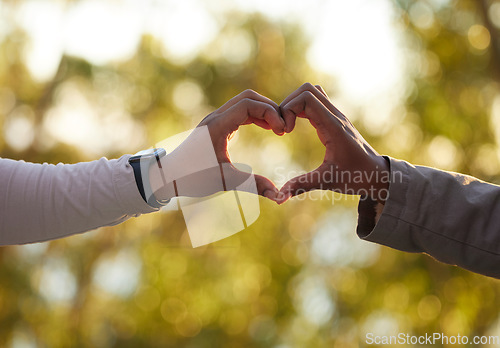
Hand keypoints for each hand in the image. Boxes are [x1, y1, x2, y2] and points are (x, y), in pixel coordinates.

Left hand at [151, 90, 284, 201]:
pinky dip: (255, 117)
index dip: (270, 113)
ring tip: (278, 129)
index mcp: (217, 125)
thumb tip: (279, 197)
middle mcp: (216, 117)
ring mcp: (216, 120)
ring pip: (244, 103)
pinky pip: (240, 112)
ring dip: (263, 112)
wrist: (168, 176)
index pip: (248, 104)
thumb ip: (253, 185)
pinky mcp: (217, 126)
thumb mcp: (225, 181)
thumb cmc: (193, 178)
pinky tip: (266, 129)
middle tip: (283, 128)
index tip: (282, 131)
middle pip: (248, 98)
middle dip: (269, 108)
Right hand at [277, 83, 389, 203]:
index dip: (288, 110)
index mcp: (333, 126)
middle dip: (288, 104)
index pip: (306, 98)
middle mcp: (336, 116)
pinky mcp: (335, 120)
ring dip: (295, 103)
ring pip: (312, 92)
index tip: (285, 132)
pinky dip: (302, 108)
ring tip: (288, 125)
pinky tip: (297, 126)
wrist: (378, 175)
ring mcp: (337, 116)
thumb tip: (278, 198)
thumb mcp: (327, 181)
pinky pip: (316, 101)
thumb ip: (301, 185)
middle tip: (283, 128)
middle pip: (307, 89)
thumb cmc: (356, 178)